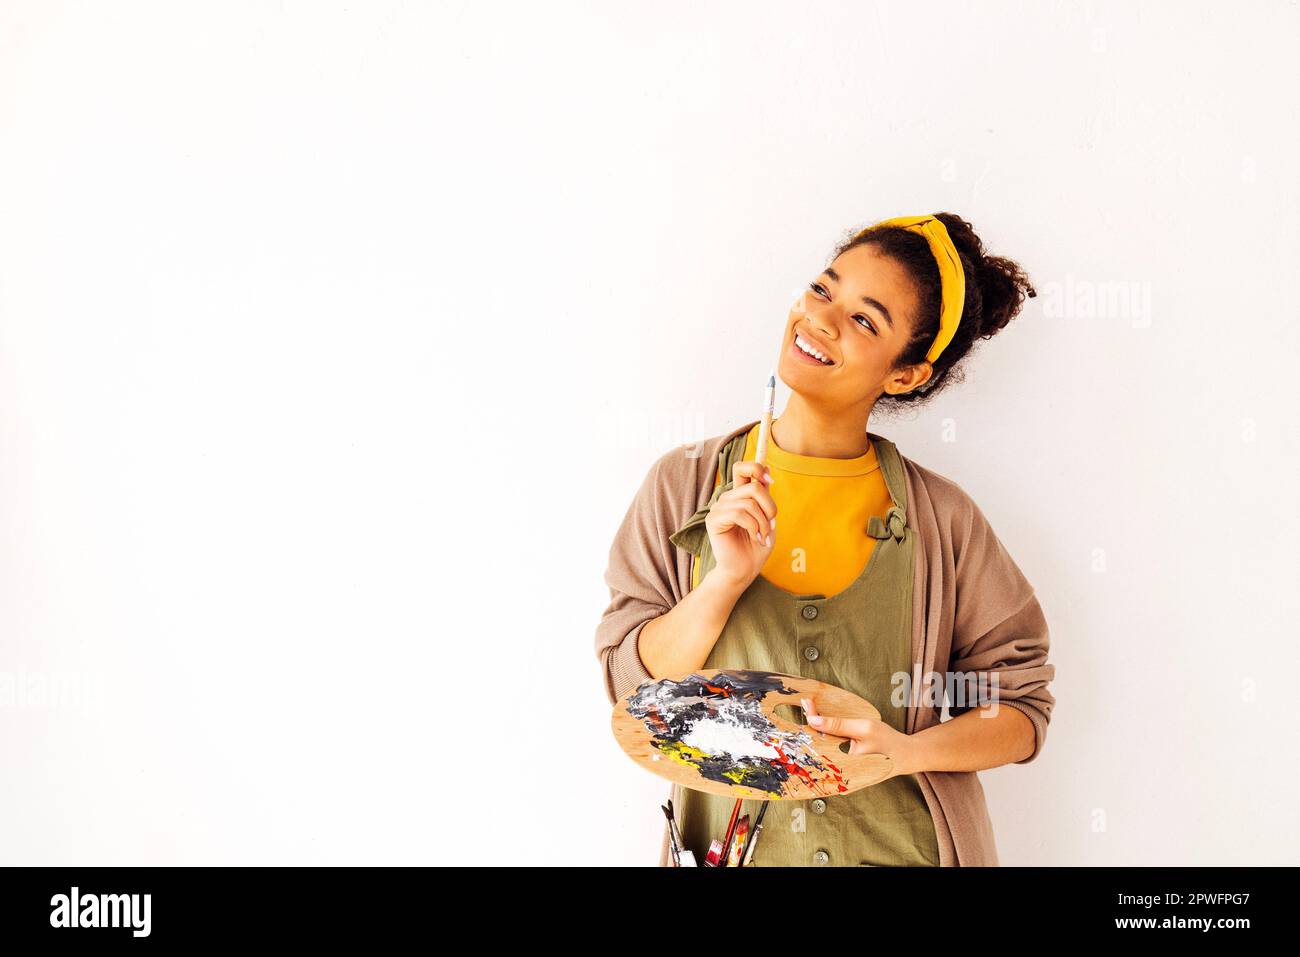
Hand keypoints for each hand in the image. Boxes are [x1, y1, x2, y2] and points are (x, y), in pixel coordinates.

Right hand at [705, 460, 776, 588]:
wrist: (745, 569)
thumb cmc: (756, 545)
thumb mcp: (768, 517)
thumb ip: (765, 495)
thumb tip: (767, 468)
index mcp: (740, 495)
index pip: (742, 468)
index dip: (756, 468)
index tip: (770, 482)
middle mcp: (728, 498)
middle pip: (753, 486)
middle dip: (770, 506)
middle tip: (772, 524)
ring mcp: (719, 508)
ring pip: (749, 503)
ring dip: (763, 522)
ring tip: (763, 536)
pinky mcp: (714, 520)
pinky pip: (739, 514)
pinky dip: (753, 527)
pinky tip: (755, 538)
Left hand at [801, 696, 918, 778]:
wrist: (904, 756)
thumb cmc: (887, 742)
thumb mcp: (864, 728)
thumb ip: (838, 725)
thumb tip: (812, 720)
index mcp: (841, 767)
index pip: (817, 741)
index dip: (811, 720)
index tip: (806, 703)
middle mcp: (838, 776)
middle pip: (818, 746)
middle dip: (812, 726)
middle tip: (807, 705)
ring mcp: (841, 775)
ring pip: (823, 748)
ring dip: (819, 731)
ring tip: (814, 712)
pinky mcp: (844, 771)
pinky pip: (831, 752)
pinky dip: (827, 738)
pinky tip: (824, 727)